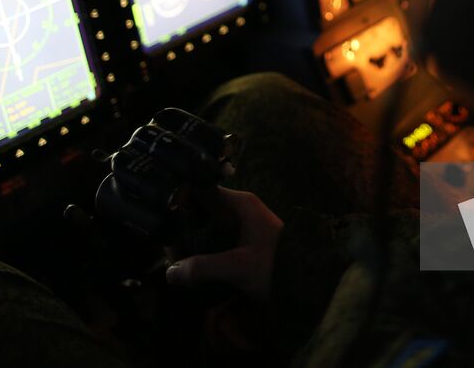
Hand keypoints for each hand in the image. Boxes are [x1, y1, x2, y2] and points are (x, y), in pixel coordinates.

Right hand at [165, 187, 282, 302]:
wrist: (311, 281)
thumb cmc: (276, 265)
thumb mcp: (238, 266)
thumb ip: (204, 267)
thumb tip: (169, 272)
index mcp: (241, 202)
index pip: (204, 191)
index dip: (182, 202)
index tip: (162, 218)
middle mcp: (242, 208)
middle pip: (205, 211)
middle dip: (186, 228)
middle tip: (166, 246)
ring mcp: (245, 225)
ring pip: (211, 228)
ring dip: (196, 241)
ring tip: (175, 257)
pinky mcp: (247, 242)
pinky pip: (220, 241)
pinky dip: (207, 250)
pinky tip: (194, 264)